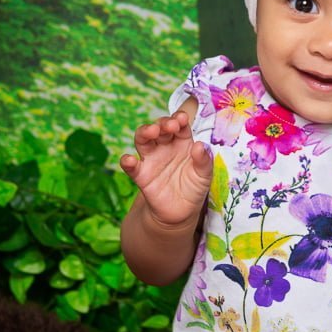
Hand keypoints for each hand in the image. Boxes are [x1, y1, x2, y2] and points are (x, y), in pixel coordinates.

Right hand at [120, 110, 212, 226]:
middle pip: (160, 128)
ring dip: (145, 132)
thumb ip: (204, 161)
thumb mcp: (204, 176)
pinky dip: (127, 161)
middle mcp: (164, 146)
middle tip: (170, 125)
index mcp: (182, 142)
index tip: (182, 119)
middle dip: (163, 123)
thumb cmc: (193, 188)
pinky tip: (129, 160)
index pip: (180, 126)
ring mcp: (151, 159)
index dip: (179, 120)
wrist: (181, 212)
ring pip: (143, 139)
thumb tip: (201, 146)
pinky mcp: (141, 175)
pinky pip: (131, 166)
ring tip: (151, 131)